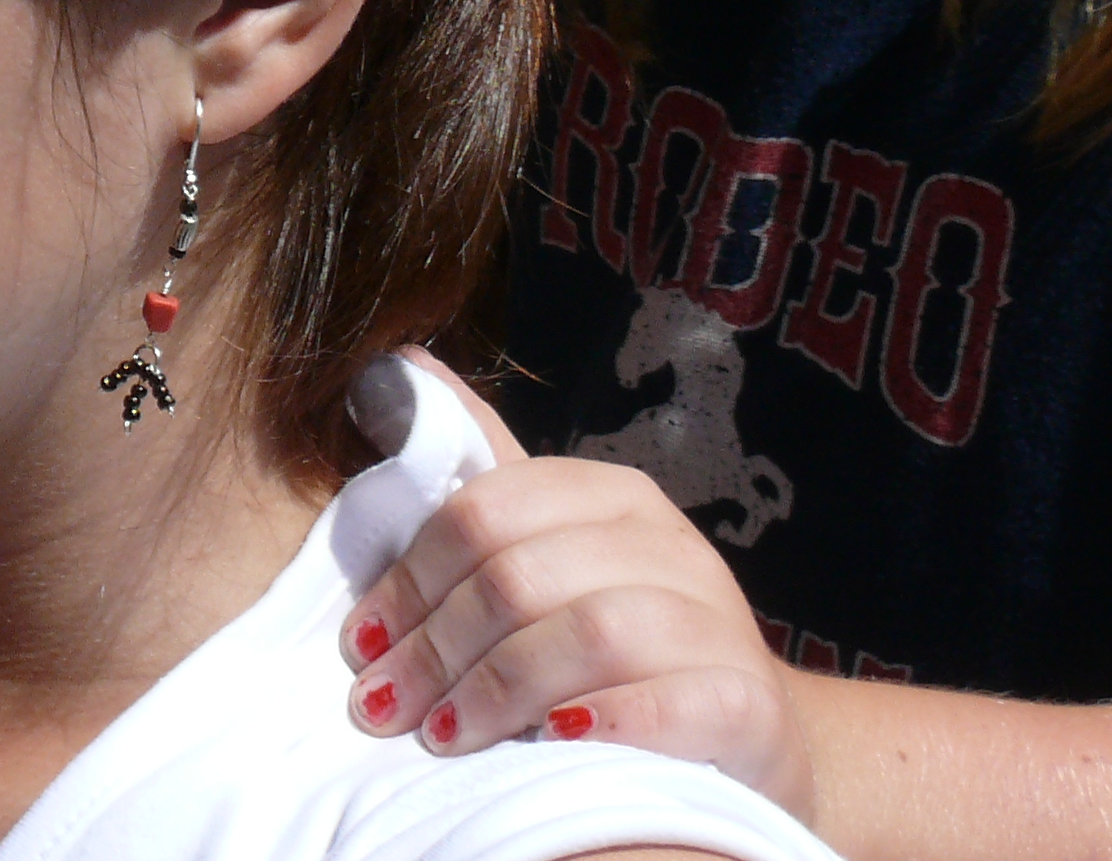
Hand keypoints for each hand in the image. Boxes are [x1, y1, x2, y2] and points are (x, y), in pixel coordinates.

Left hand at [341, 351, 810, 819]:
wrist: (745, 733)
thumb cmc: (623, 649)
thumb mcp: (554, 559)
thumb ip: (483, 490)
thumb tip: (399, 368)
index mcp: (610, 497)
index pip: (486, 510)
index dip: (410, 578)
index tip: (360, 644)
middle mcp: (669, 546)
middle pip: (523, 575)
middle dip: (436, 645)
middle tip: (383, 705)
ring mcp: (716, 623)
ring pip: (592, 631)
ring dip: (499, 688)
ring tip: (443, 735)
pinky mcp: (750, 705)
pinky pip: (674, 703)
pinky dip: (604, 721)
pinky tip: (551, 744)